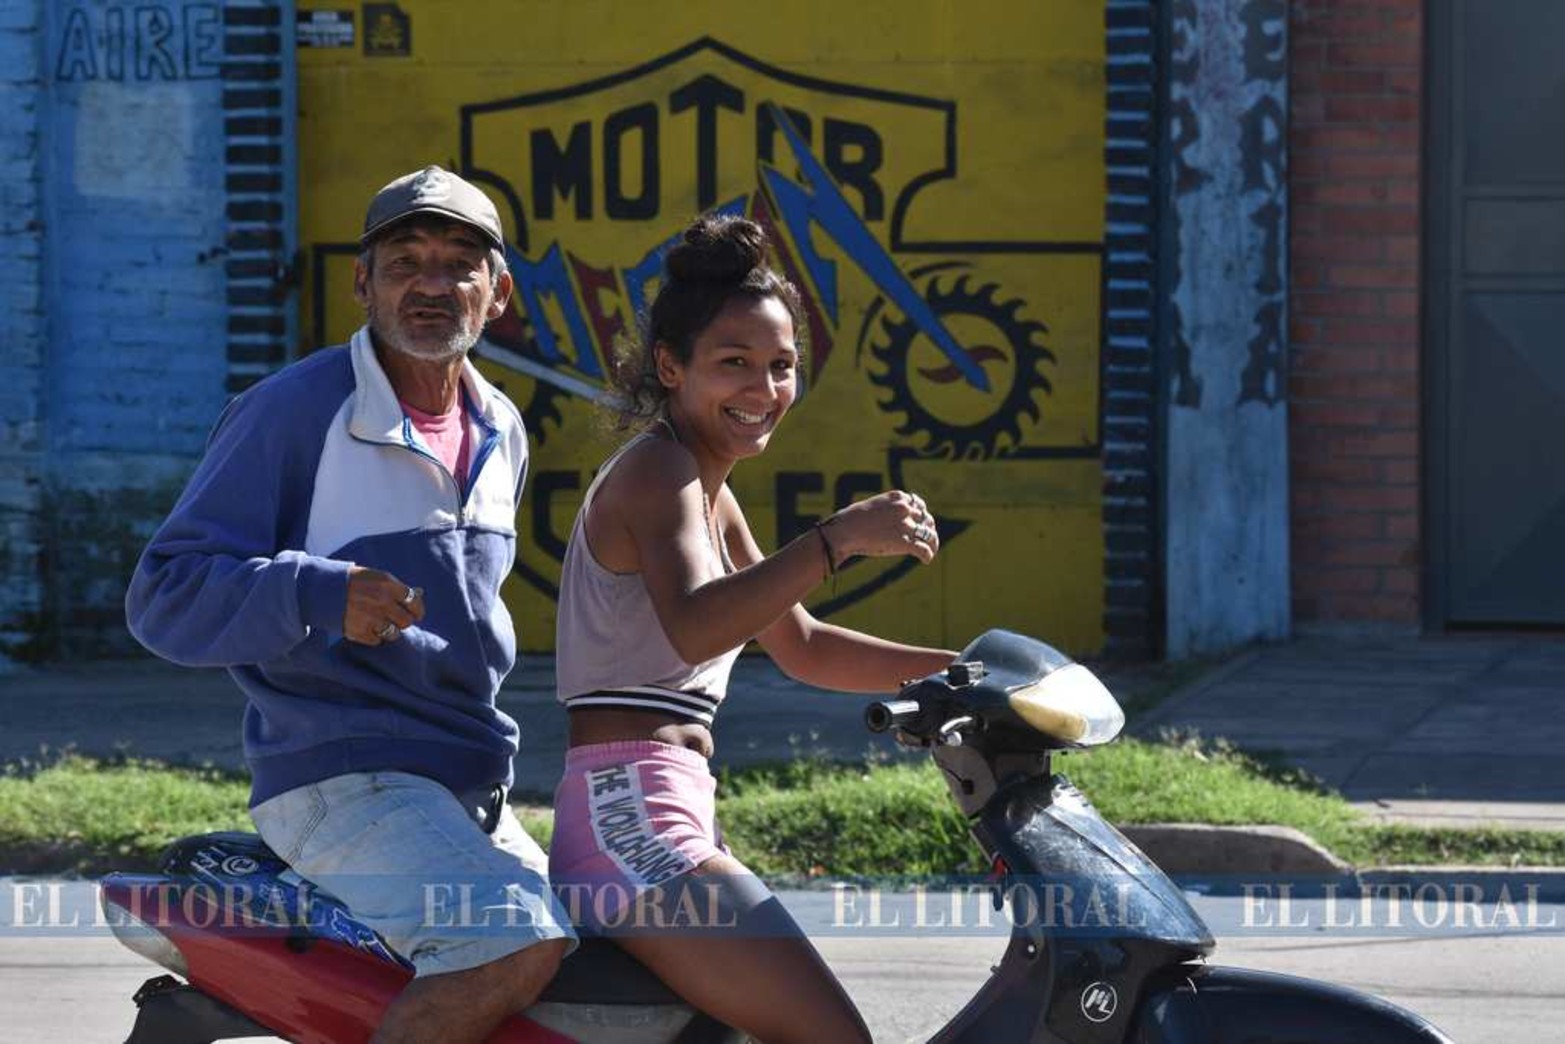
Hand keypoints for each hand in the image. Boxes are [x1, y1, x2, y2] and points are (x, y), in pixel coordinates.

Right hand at [344, 566, 425, 644]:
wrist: (324, 590)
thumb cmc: (355, 582)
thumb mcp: (378, 578)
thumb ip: (398, 588)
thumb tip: (419, 593)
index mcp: (388, 585)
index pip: (414, 602)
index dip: (418, 610)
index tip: (417, 614)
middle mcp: (382, 602)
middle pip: (406, 621)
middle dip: (403, 621)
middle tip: (397, 619)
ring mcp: (371, 618)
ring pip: (394, 634)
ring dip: (390, 630)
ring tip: (381, 623)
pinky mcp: (359, 632)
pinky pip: (377, 640)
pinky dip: (374, 636)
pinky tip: (367, 626)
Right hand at [823, 490, 939, 565]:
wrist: (845, 530)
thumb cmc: (852, 520)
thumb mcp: (872, 507)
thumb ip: (886, 511)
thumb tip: (890, 522)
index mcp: (898, 497)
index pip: (919, 505)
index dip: (921, 516)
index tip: (921, 523)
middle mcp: (905, 509)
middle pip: (927, 519)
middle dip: (928, 529)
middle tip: (927, 538)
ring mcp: (906, 525)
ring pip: (929, 535)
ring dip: (932, 543)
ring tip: (930, 550)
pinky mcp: (905, 542)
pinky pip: (924, 550)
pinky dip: (928, 556)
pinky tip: (926, 560)